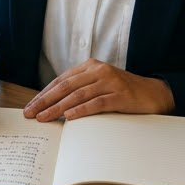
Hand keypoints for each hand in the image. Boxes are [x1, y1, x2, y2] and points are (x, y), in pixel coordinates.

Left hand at [24, 59, 174, 121]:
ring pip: (78, 95)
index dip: (44, 94)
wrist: (154, 93)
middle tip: (31, 113)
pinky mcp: (120, 95)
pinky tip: (69, 116)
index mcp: (90, 66)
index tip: (31, 106)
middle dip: (45, 101)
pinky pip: (97, 103)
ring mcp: (110, 82)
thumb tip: (52, 105)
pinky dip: (81, 110)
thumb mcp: (99, 85)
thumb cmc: (123, 92)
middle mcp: (99, 71)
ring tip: (44, 117)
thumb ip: (80, 89)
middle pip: (65, 87)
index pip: (61, 80)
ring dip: (58, 107)